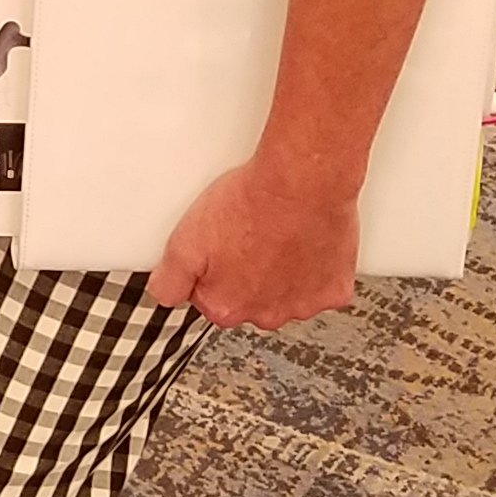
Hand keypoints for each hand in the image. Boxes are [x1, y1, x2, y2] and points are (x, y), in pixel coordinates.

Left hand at [146, 155, 357, 330]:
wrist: (300, 182)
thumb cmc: (249, 203)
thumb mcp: (184, 239)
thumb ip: (169, 278)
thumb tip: (163, 294)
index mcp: (224, 307)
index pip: (210, 298)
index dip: (212, 268)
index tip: (220, 246)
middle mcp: (264, 314)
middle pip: (250, 299)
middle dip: (248, 274)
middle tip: (250, 235)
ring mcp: (301, 305)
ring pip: (286, 293)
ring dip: (282, 272)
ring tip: (280, 234)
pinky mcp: (333, 290)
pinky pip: (322, 285)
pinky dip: (316, 268)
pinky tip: (307, 242)